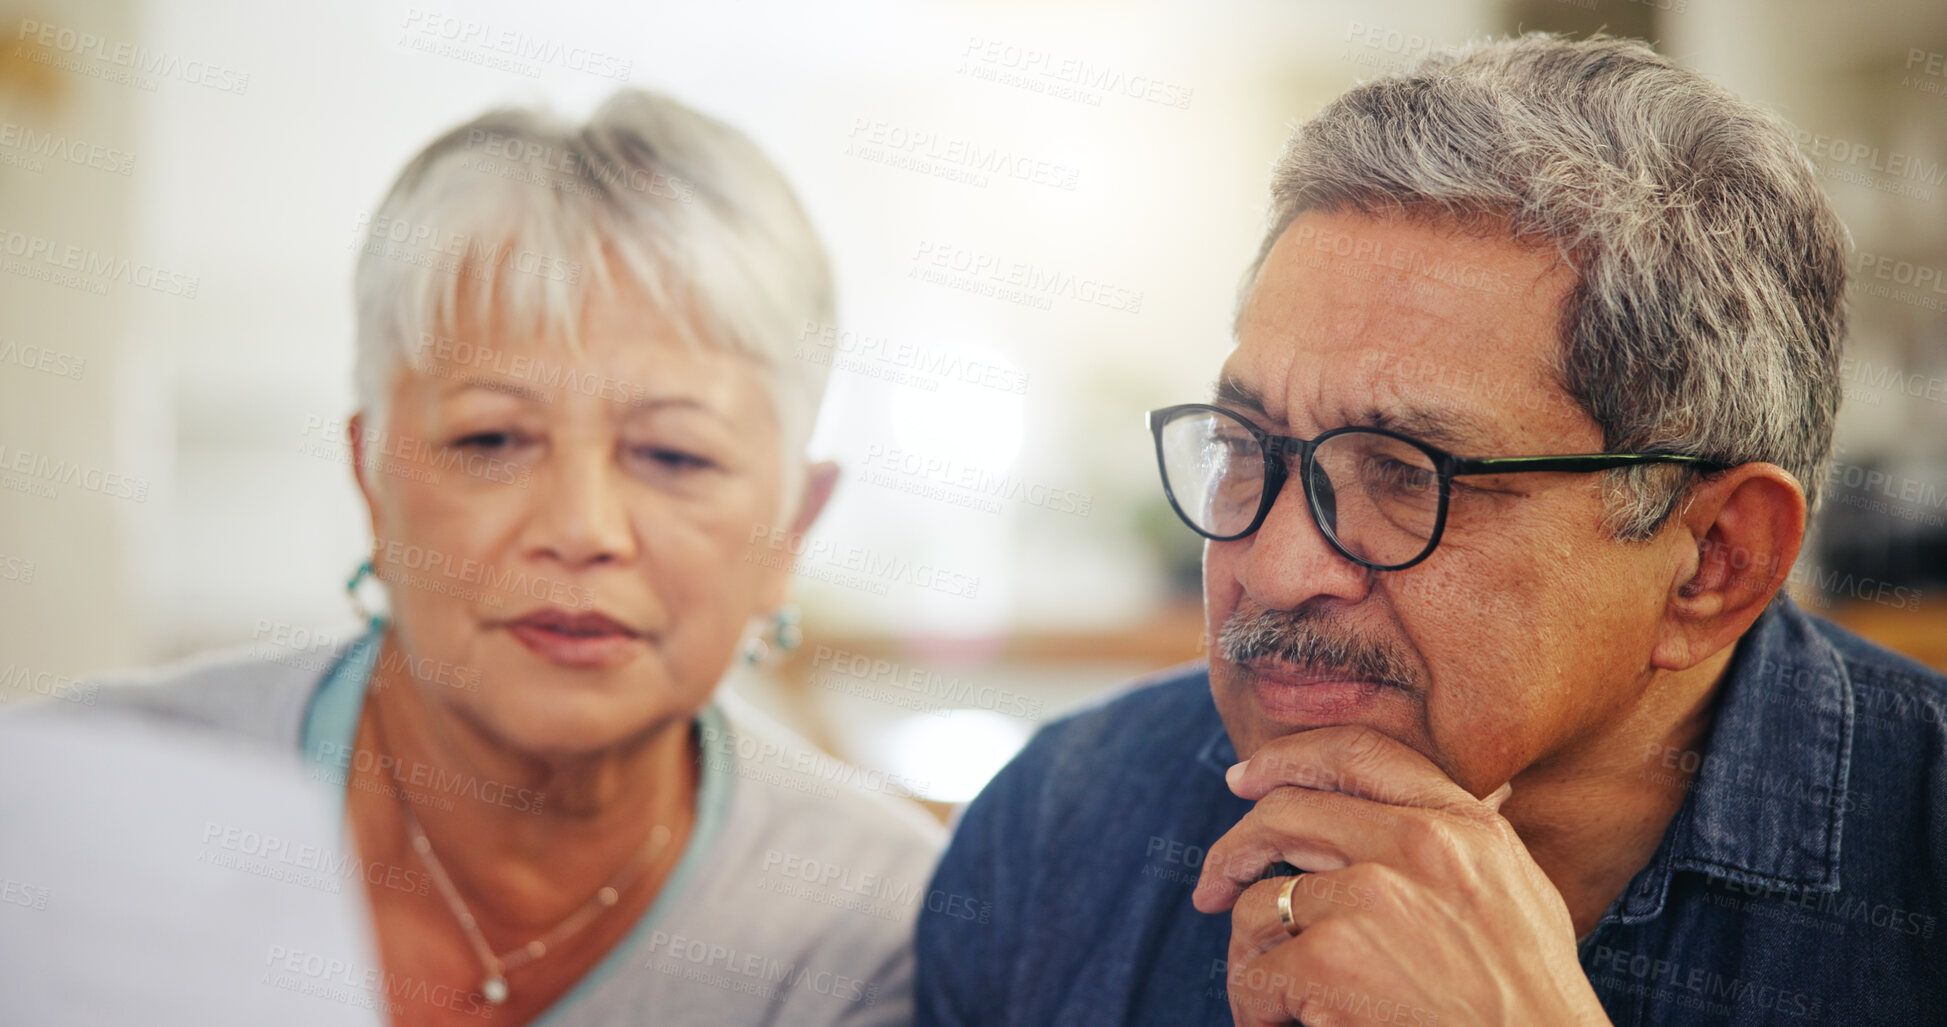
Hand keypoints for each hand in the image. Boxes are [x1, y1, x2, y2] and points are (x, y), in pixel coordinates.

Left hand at [1190, 726, 1609, 1025]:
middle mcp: (1418, 845)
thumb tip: (1439, 801)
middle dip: (1232, 851)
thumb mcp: (1519, 898)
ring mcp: (1371, 899)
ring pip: (1259, 902)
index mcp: (1466, 825)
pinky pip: (1255, 973)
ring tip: (1271, 995)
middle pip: (1284, 814)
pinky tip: (1276, 1026)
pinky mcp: (1332, 961)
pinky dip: (1255, 1009)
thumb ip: (1467, 845)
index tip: (1244, 778)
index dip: (1286, 758)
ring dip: (1251, 955)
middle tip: (1211, 888)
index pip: (1357, 753)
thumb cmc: (1531, 1005)